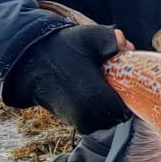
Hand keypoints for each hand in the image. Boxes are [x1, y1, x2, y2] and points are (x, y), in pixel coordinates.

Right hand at [6, 23, 132, 133]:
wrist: (32, 61)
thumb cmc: (64, 47)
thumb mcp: (90, 37)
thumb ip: (111, 39)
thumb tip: (127, 47)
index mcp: (93, 94)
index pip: (122, 110)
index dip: (128, 99)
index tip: (126, 86)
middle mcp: (84, 113)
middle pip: (115, 118)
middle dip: (118, 105)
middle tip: (117, 89)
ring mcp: (75, 119)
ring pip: (103, 123)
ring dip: (108, 111)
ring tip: (104, 92)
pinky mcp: (68, 121)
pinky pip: (91, 124)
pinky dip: (96, 115)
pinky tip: (93, 98)